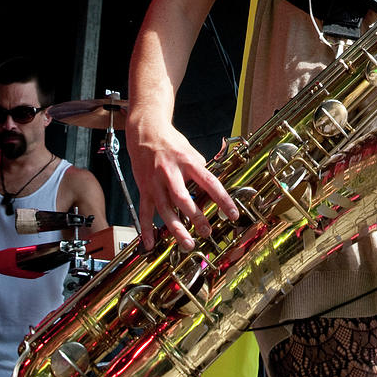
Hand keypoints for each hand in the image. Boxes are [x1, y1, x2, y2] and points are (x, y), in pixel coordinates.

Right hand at [126, 117, 238, 250]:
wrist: (146, 132)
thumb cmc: (172, 143)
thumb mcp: (192, 152)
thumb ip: (201, 171)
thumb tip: (211, 192)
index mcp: (188, 163)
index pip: (209, 183)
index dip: (222, 199)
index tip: (232, 214)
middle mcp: (171, 173)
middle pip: (183, 199)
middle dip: (196, 217)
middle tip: (207, 232)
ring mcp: (155, 182)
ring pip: (165, 209)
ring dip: (176, 229)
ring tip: (187, 243)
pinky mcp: (144, 189)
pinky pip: (145, 211)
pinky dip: (146, 229)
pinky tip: (150, 243)